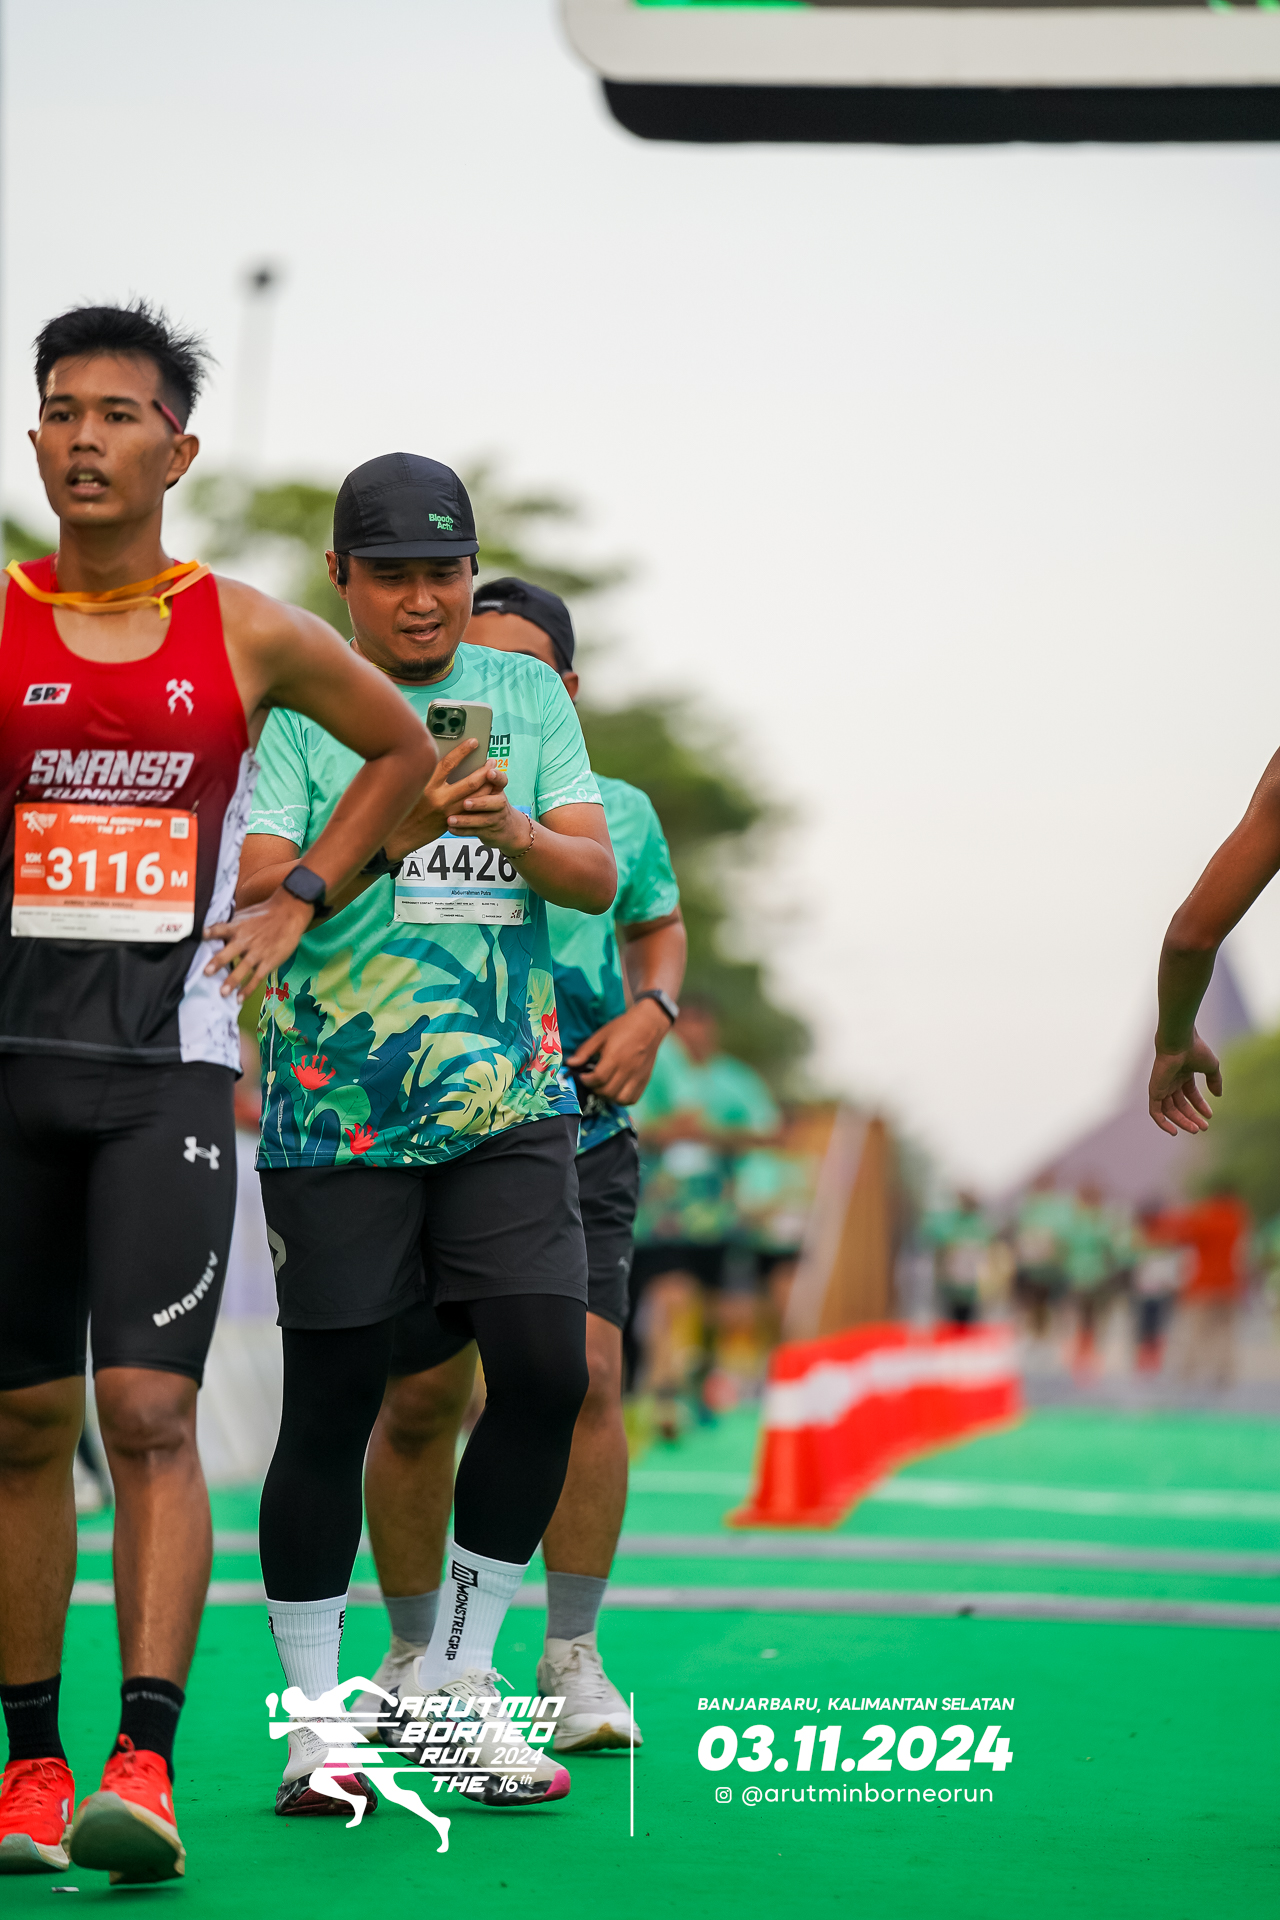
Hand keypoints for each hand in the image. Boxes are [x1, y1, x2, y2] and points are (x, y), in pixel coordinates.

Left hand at [204, 890, 316, 999]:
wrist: (289, 914)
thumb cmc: (264, 914)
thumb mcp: (244, 915)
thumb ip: (229, 925)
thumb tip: (210, 931)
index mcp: (237, 927)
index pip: (220, 929)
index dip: (209, 932)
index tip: (200, 936)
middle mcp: (246, 940)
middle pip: (230, 951)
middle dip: (218, 962)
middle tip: (207, 972)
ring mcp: (258, 952)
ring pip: (243, 968)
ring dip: (233, 980)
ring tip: (223, 992)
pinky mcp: (269, 961)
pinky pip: (257, 977)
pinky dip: (248, 989)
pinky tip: (239, 998)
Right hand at [385, 739, 503, 859]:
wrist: (399, 834)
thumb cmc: (403, 805)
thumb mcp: (412, 785)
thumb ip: (426, 771)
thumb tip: (439, 752)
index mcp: (427, 784)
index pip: (449, 763)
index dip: (464, 750)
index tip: (474, 742)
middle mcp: (439, 798)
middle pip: (470, 781)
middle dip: (484, 770)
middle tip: (492, 761)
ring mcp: (448, 812)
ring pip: (476, 797)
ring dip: (488, 785)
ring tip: (494, 774)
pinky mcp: (452, 821)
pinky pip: (473, 809)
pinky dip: (482, 799)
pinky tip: (488, 792)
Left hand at [445, 763, 532, 852]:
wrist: (507, 828)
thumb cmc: (490, 801)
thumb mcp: (490, 788)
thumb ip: (479, 776)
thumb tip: (456, 754)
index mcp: (498, 788)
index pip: (501, 780)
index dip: (496, 776)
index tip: (489, 772)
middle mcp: (499, 802)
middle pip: (493, 801)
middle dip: (479, 802)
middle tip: (465, 802)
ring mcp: (496, 819)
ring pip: (483, 820)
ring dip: (466, 820)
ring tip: (450, 819)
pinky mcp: (489, 832)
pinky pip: (475, 832)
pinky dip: (462, 831)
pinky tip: (449, 828)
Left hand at [567, 998, 670, 1104]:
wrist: (649, 1024)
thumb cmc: (623, 1027)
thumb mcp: (600, 1035)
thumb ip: (584, 1051)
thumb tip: (570, 1064)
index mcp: (615, 1057)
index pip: (598, 1078)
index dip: (586, 1080)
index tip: (583, 1076)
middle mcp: (628, 1069)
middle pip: (608, 1091)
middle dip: (595, 1089)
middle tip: (592, 1081)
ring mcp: (638, 1076)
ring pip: (620, 1099)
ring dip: (608, 1096)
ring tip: (604, 1087)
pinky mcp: (645, 1080)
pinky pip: (633, 1099)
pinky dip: (622, 1099)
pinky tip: (616, 1090)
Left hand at [1149, 1031, 1221, 1135]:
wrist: (1179, 1042)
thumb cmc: (1195, 1050)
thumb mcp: (1211, 1067)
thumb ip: (1215, 1081)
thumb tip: (1218, 1095)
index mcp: (1183, 1074)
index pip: (1191, 1095)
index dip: (1200, 1106)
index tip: (1209, 1116)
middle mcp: (1171, 1081)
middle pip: (1180, 1105)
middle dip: (1192, 1117)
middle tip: (1203, 1128)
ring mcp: (1162, 1086)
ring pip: (1170, 1111)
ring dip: (1182, 1122)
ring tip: (1195, 1129)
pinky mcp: (1154, 1091)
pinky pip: (1155, 1112)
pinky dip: (1162, 1123)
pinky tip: (1174, 1131)